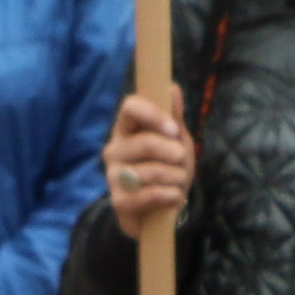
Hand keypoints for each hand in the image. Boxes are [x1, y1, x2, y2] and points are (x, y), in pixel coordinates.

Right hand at [100, 92, 193, 240]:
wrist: (165, 207)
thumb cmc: (168, 167)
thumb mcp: (176, 141)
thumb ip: (173, 117)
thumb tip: (171, 87)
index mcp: (127, 128)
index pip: (130, 107)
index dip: (153, 114)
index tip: (173, 129)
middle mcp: (114, 149)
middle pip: (144, 143)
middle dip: (173, 153)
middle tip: (181, 160)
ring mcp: (113, 176)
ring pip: (150, 172)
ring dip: (175, 177)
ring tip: (179, 182)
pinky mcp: (118, 201)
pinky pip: (148, 195)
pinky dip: (170, 196)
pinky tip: (174, 197)